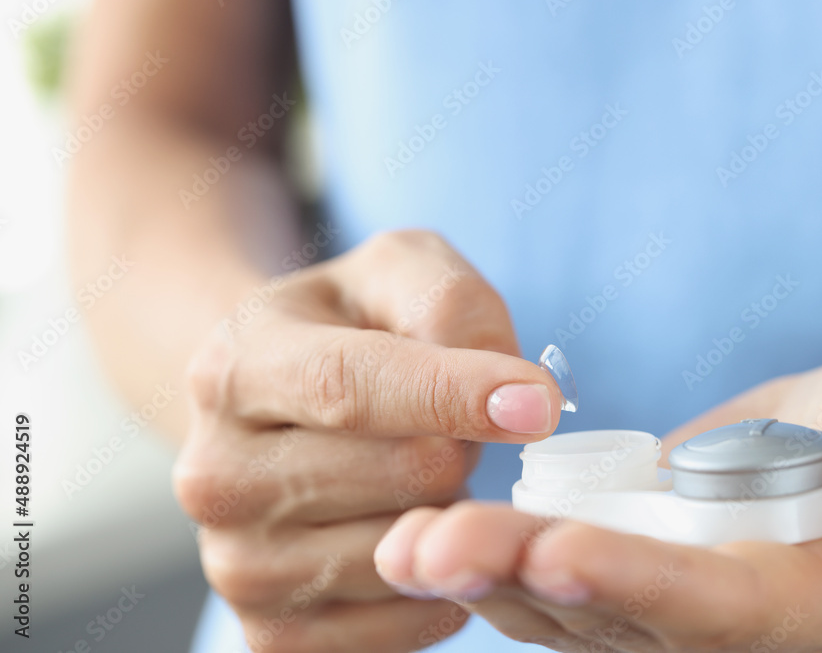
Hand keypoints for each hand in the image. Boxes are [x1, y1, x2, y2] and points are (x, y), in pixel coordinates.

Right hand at [172, 230, 563, 651]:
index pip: (349, 387)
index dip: (452, 394)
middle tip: (450, 426)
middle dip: (461, 444)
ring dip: (448, 513)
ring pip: (411, 552)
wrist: (272, 411)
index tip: (538, 404)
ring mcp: (236, 566)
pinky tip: (417, 532)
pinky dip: (440, 582)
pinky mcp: (273, 634)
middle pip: (403, 473)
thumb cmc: (348, 331)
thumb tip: (517, 398)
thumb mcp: (396, 272)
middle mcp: (215, 476)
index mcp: (235, 368)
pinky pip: (408, 623)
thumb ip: (453, 303)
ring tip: (420, 476)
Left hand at [374, 349, 821, 651]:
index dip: (634, 587)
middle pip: (605, 619)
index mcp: (800, 607)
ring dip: (476, 571)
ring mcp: (660, 603)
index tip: (555, 545)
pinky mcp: (622, 566)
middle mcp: (717, 626)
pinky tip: (415, 527)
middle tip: (423, 545)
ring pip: (555, 605)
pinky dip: (485, 555)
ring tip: (397, 537)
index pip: (711, 613)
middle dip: (517, 582)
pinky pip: (544, 575)